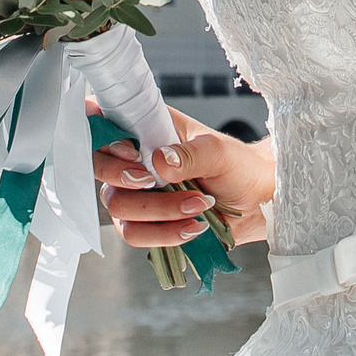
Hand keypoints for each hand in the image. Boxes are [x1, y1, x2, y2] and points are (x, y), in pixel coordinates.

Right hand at [88, 98, 274, 248]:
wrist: (257, 200)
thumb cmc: (239, 165)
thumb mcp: (219, 152)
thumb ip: (190, 154)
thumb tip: (161, 160)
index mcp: (147, 127)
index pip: (101, 122)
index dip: (102, 136)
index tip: (130, 152)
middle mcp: (135, 158)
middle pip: (98, 169)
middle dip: (125, 179)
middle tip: (156, 182)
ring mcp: (137, 192)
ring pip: (118, 207)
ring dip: (157, 211)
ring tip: (197, 206)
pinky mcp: (147, 223)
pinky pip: (135, 234)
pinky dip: (164, 234)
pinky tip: (193, 227)